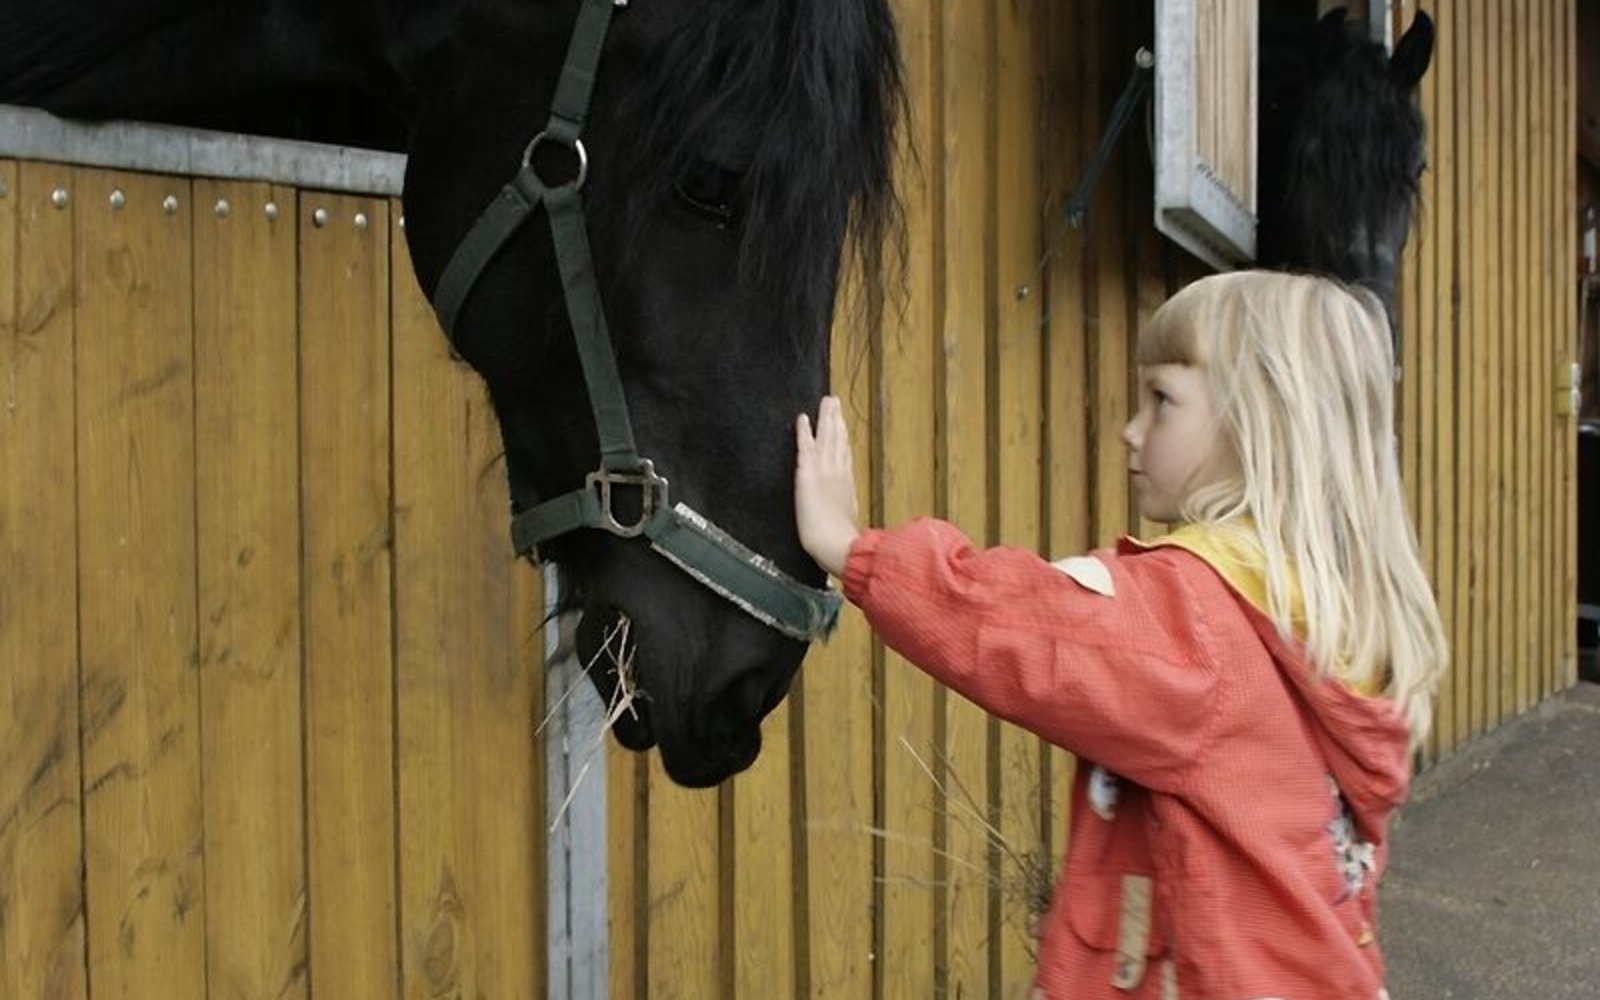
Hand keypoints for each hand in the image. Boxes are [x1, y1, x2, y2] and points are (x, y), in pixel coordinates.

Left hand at [794, 395, 860, 577]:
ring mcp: (824, 471)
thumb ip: (848, 517)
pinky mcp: (808, 473)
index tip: (843, 426)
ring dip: (826, 419)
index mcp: (846, 486)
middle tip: (835, 403)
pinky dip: (804, 432)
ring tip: (826, 401)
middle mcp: (837, 473)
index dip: (843, 440)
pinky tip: (803, 418)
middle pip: (838, 441)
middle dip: (837, 421)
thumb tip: (851, 522)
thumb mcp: (849, 525)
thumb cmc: (841, 542)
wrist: (835, 544)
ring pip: (826, 438)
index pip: (844, 457)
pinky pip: (806, 447)